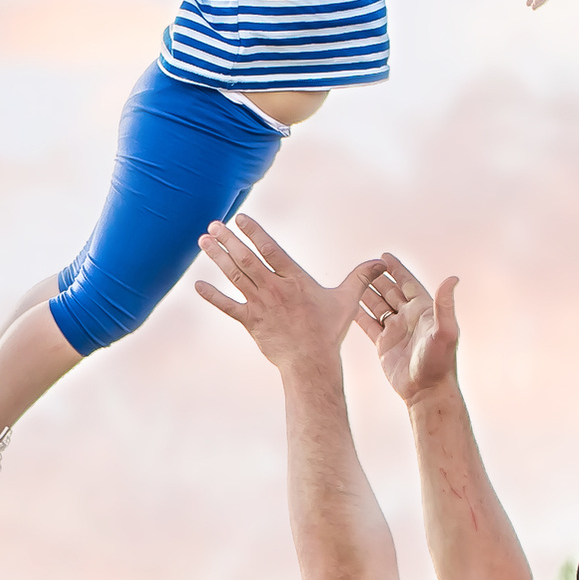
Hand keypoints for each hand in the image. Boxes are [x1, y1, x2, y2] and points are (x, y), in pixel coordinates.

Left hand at [195, 216, 381, 371]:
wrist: (311, 362)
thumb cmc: (328, 331)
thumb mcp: (347, 300)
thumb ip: (361, 277)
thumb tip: (381, 261)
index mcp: (294, 279)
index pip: (270, 249)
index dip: (254, 232)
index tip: (240, 218)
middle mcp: (274, 288)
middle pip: (247, 259)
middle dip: (228, 240)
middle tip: (213, 225)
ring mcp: (260, 304)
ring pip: (235, 276)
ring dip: (218, 258)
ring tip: (203, 242)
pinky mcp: (251, 322)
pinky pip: (228, 306)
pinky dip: (212, 296)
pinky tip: (197, 285)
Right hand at [353, 256, 462, 405]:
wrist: (426, 391)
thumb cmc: (439, 364)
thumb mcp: (445, 331)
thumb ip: (445, 305)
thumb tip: (453, 278)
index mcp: (423, 311)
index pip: (407, 283)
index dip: (397, 269)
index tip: (384, 256)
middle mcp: (408, 318)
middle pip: (390, 291)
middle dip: (378, 277)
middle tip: (364, 265)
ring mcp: (396, 331)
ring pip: (378, 306)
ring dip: (367, 293)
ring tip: (353, 281)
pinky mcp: (384, 345)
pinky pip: (369, 325)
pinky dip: (360, 315)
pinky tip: (350, 306)